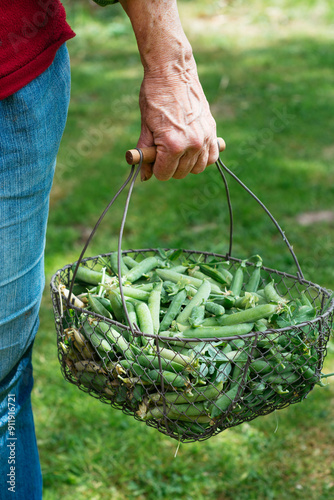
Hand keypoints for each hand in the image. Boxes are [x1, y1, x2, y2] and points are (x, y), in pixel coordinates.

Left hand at [138, 58, 217, 180]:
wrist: (173, 71)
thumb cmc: (155, 96)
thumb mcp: (146, 126)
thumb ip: (146, 153)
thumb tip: (143, 177)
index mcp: (173, 145)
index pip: (164, 174)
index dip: (155, 169)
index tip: (153, 157)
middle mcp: (192, 144)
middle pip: (180, 173)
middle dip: (169, 166)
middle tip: (162, 149)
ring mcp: (205, 138)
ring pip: (197, 168)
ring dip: (186, 164)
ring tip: (177, 149)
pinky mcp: (212, 131)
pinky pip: (212, 157)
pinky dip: (203, 157)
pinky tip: (192, 149)